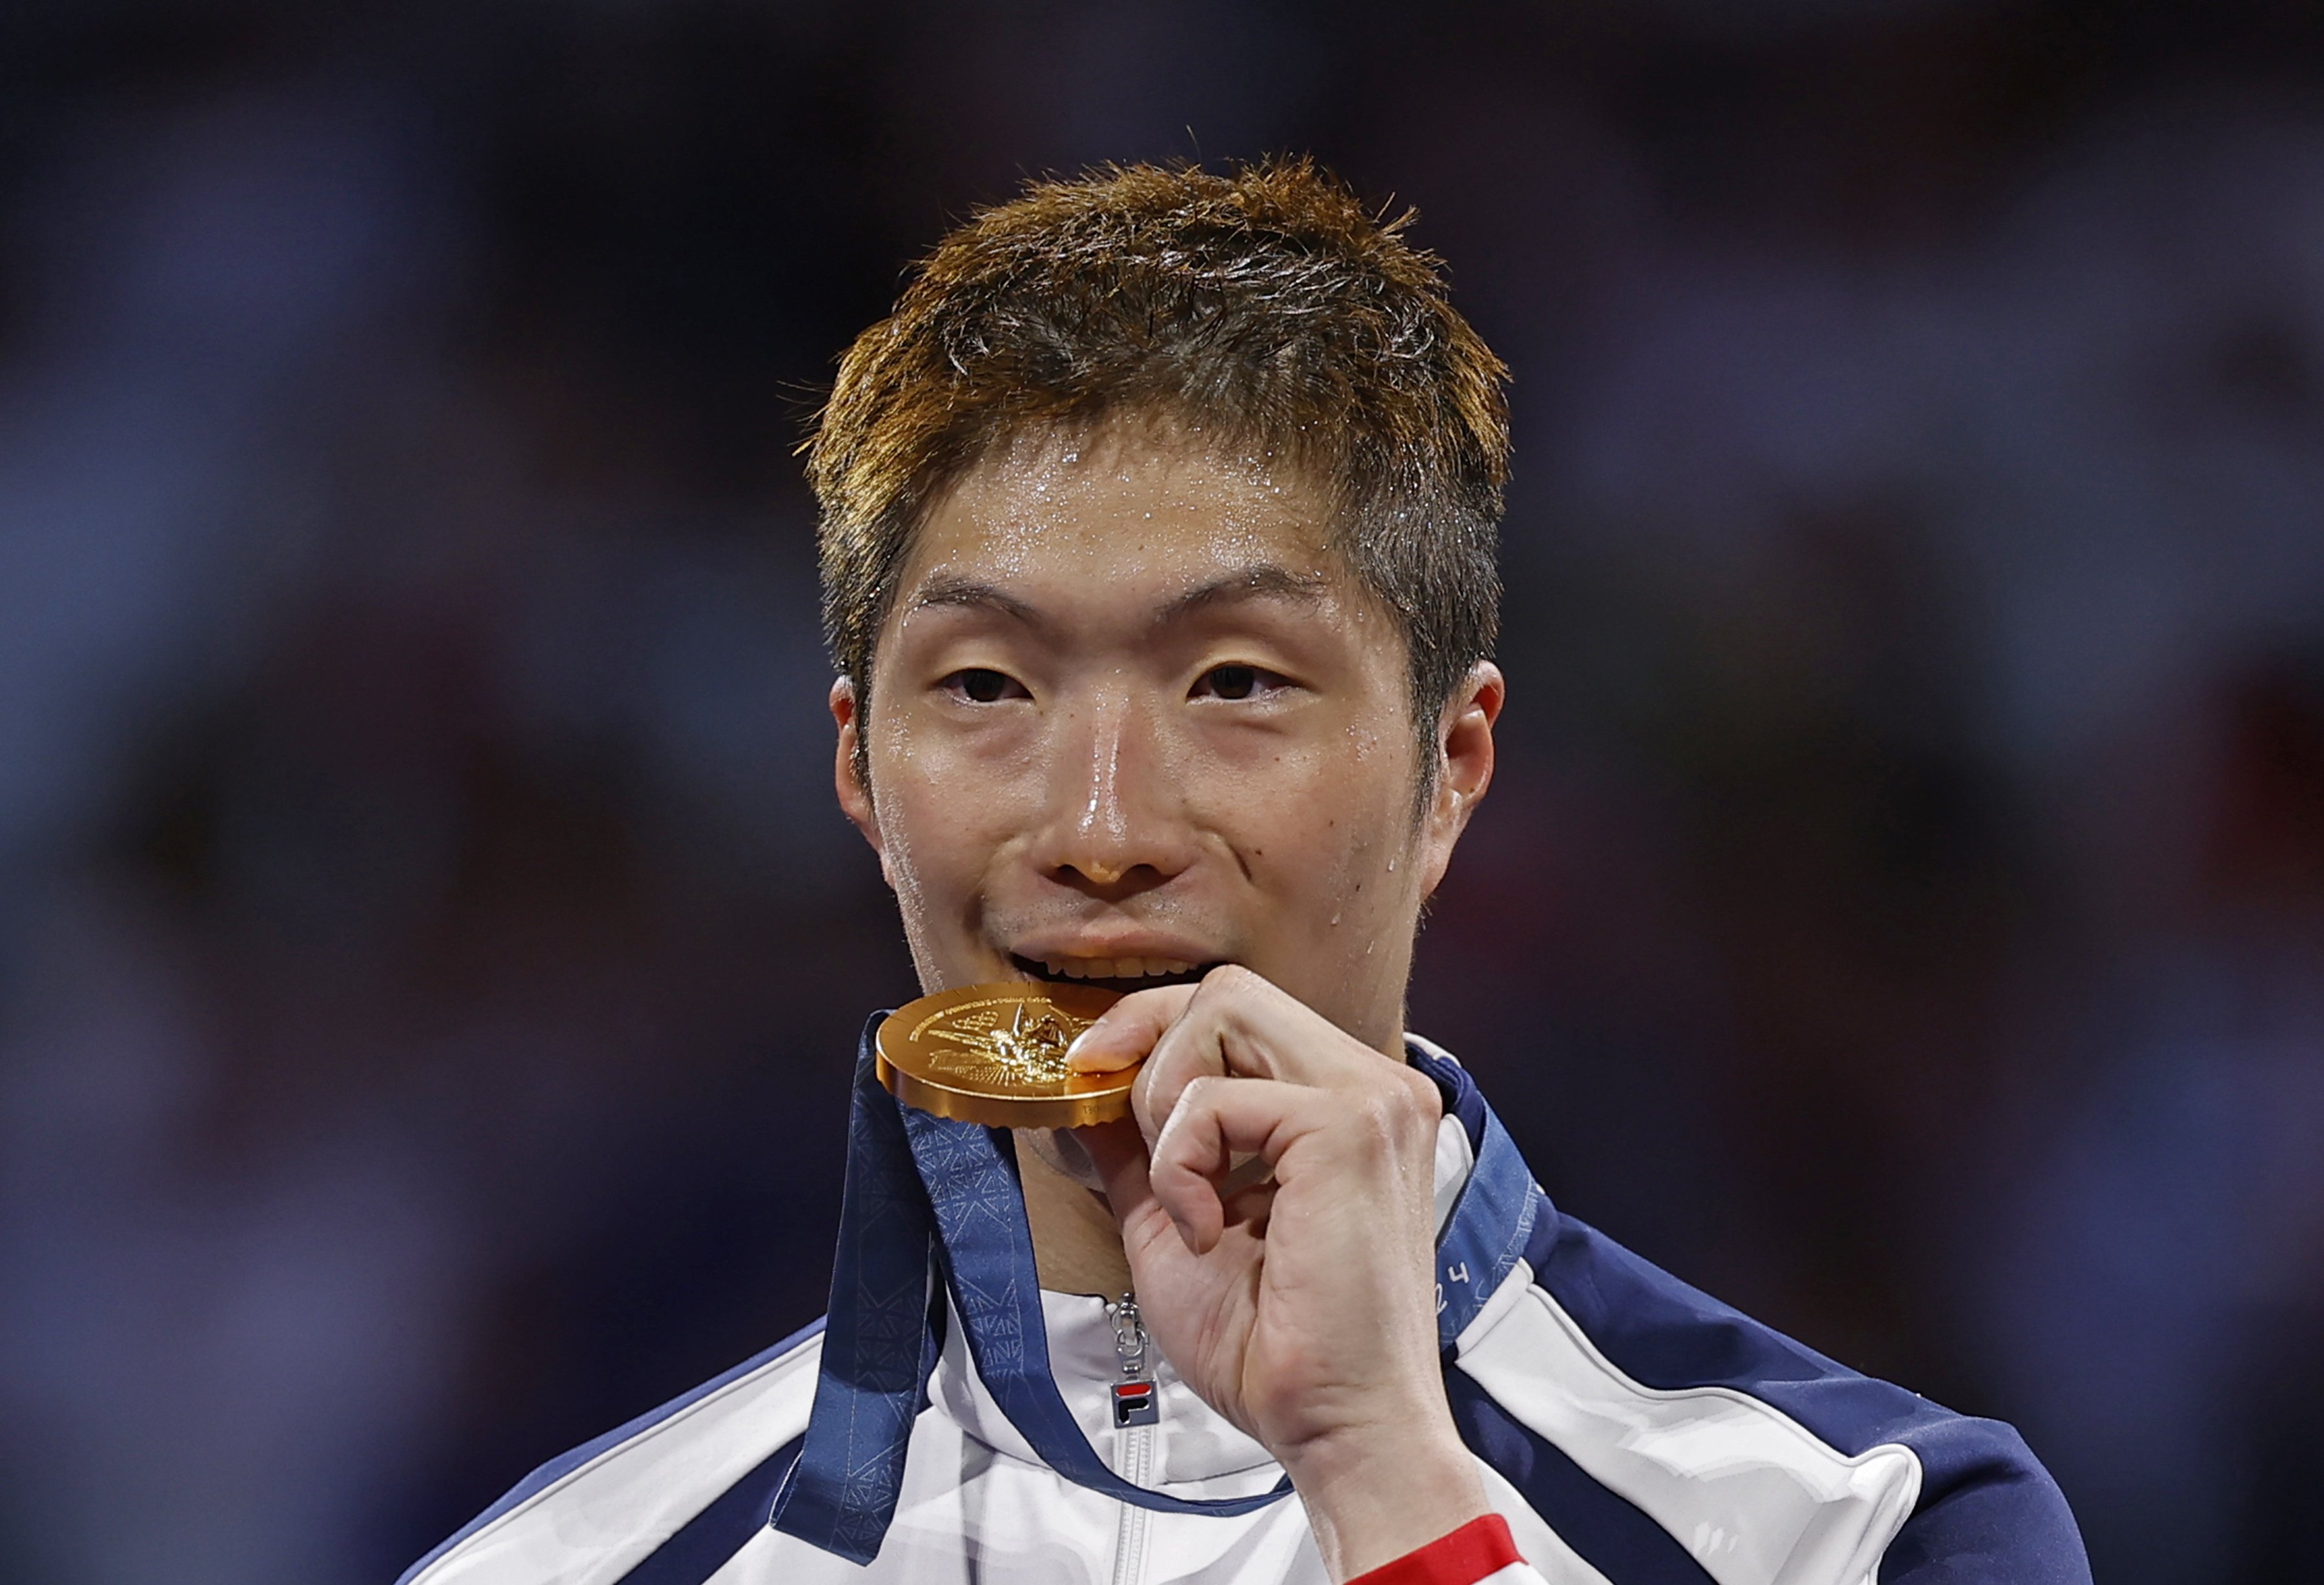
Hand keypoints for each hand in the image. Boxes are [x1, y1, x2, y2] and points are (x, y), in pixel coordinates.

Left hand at [1069, 966, 1488, 1580]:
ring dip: (1167, 1102)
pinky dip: (1180, 1164)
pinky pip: (1213, 1100)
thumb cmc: (1275, 1346)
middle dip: (1151, 1047)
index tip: (1091, 1073)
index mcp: (1348, 1102)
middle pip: (1228, 990)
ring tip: (1184, 1194)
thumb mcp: (1177, 1220)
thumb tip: (1086, 1086)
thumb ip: (1143, 1148)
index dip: (1152, 1029)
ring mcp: (1372, 1098)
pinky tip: (1205, 1230)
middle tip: (1127, 1129)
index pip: (1237, 1008)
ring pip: (1223, 1011)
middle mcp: (1375, 1083)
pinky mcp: (1349, 1127)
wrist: (1336, 1426)